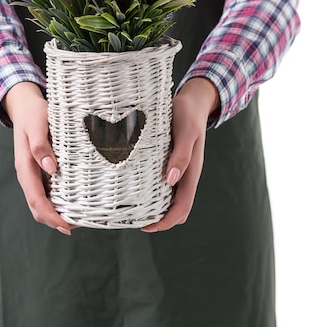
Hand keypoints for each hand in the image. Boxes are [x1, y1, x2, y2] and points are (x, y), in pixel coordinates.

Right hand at [3, 81, 73, 234]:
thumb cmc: (33, 113)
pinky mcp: (40, 168)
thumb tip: (50, 169)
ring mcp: (33, 172)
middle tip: (76, 226)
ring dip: (56, 212)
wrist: (25, 105)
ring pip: (42, 200)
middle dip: (54, 220)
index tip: (66, 226)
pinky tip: (72, 201)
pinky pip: (46, 190)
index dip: (51, 216)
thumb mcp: (37, 124)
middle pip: (37, 207)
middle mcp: (28, 173)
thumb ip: (40, 146)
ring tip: (78, 218)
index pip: (36, 200)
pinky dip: (57, 201)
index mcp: (25, 166)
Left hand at [141, 77, 218, 232]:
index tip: (146, 226)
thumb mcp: (186, 131)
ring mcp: (179, 169)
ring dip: (156, 207)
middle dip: (159, 220)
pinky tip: (138, 186)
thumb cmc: (188, 114)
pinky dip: (153, 191)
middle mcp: (185, 174)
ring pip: (170, 197)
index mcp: (192, 171)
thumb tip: (171, 181)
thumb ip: (182, 154)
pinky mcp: (172, 160)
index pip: (182, 208)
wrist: (192, 100)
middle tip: (134, 220)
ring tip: (133, 208)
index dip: (166, 222)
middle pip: (176, 208)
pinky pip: (164, 183)